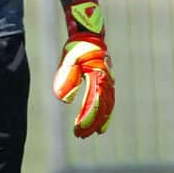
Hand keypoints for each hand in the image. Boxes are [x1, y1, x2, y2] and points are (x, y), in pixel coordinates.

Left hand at [52, 1, 114, 137]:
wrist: (89, 37)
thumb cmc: (77, 49)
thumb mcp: (69, 62)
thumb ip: (67, 79)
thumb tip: (64, 100)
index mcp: (97, 77)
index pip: (93, 103)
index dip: (86, 118)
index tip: (78, 129)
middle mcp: (106, 81)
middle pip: (102, 108)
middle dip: (92, 123)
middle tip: (81, 136)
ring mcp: (108, 82)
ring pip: (108, 107)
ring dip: (100, 121)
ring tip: (93, 134)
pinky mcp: (107, 83)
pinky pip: (109, 102)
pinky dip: (106, 114)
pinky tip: (101, 124)